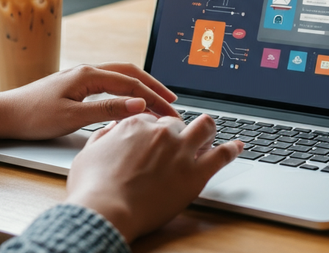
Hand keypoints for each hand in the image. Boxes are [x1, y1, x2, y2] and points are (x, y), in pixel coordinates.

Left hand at [0, 63, 180, 148]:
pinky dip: (128, 89)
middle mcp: (87, 71)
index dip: (154, 98)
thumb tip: (138, 103)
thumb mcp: (72, 117)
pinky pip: (110, 82)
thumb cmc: (33, 117)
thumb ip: (107, 110)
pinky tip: (131, 100)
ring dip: (142, 85)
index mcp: (88, 75)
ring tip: (159, 98)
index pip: (131, 84)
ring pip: (121, 75)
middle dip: (154, 86)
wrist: (3, 115)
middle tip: (173, 102)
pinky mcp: (76, 86)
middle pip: (130, 73)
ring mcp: (81, 77)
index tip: (169, 113)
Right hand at [65, 113, 242, 242]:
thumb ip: (105, 136)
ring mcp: (181, 151)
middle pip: (179, 124)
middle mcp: (162, 132)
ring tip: (209, 137)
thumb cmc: (93, 188)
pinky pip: (223, 154)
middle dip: (180, 133)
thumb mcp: (89, 153)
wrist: (106, 211)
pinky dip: (233, 149)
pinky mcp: (196, 173)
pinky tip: (238, 147)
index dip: (156, 129)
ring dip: (207, 130)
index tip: (158, 137)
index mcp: (136, 124)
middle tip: (179, 146)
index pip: (154, 117)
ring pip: (206, 127)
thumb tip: (114, 128)